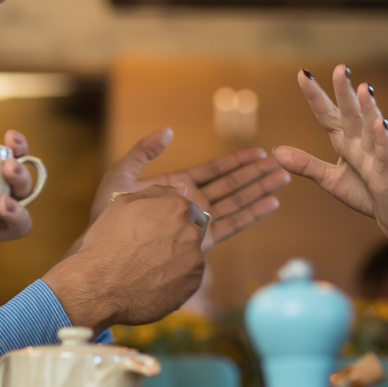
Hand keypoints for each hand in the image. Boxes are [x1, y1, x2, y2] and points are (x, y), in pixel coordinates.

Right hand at [44, 185, 209, 330]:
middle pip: (191, 231)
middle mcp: (192, 232)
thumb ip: (155, 192)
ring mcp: (195, 260)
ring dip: (177, 258)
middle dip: (175, 238)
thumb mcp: (122, 204)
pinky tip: (154, 282)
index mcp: (177, 208)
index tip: (156, 229)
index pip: (186, 208)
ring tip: (149, 268)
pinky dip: (176, 280)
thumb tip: (176, 189)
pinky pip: (189, 278)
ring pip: (191, 255)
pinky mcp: (193, 285)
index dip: (170, 218)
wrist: (100, 286)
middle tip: (150, 250)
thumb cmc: (107, 243)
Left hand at [90, 128, 288, 251]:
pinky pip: (231, 224)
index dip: (237, 161)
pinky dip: (252, 213)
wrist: (105, 256)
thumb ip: (143, 152)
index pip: (214, 171)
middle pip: (231, 185)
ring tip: (283, 177)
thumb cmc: (107, 219)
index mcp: (177, 187)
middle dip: (256, 174)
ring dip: (260, 189)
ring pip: (236, 202)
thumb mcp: (121, 176)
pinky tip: (270, 203)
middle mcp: (192, 204)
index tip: (260, 153)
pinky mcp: (200, 241)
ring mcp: (197, 222)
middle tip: (282, 163)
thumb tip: (168, 131)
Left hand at [272, 65, 387, 246]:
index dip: (316, 96)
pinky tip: (380, 124)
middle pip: (350, 114)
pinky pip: (384, 155)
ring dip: (367, 109)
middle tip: (341, 69)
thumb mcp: (330, 179)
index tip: (303, 74)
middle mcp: (360, 143)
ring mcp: (375, 156)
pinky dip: (382, 140)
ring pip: (370, 129)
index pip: (328, 115)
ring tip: (364, 88)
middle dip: (344, 92)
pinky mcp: (386, 174)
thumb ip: (306, 164)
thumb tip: (276, 151)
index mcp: (345, 142)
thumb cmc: (366, 193)